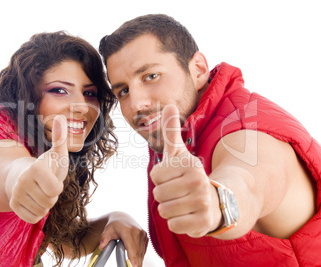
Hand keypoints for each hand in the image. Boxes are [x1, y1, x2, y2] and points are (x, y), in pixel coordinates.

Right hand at [9, 115, 68, 222]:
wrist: (23, 175)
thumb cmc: (46, 165)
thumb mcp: (56, 153)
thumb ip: (60, 138)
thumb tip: (62, 117)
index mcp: (35, 168)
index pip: (55, 190)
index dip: (57, 185)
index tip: (51, 177)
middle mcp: (21, 181)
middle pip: (49, 201)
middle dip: (51, 196)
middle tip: (45, 185)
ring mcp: (15, 194)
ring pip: (42, 210)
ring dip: (45, 204)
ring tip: (40, 191)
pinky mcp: (12, 205)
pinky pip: (32, 218)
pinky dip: (37, 212)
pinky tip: (33, 200)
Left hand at [99, 212, 147, 266]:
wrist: (122, 218)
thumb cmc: (114, 225)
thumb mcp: (107, 230)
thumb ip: (104, 238)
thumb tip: (101, 246)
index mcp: (127, 230)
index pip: (131, 246)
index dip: (133, 257)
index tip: (134, 266)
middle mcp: (137, 231)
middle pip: (137, 251)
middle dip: (136, 262)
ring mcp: (142, 233)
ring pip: (141, 251)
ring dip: (139, 260)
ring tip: (135, 266)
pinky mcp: (145, 236)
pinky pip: (144, 249)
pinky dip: (141, 255)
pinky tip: (137, 260)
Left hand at [150, 105, 219, 236]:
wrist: (215, 202)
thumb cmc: (189, 176)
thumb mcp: (180, 154)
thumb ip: (171, 131)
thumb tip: (169, 104)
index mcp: (190, 165)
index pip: (155, 176)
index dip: (161, 179)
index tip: (175, 178)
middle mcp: (198, 182)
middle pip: (158, 195)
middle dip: (165, 196)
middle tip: (180, 193)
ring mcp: (202, 203)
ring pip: (164, 211)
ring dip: (171, 210)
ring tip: (184, 204)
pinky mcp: (204, 222)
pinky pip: (173, 225)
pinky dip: (178, 223)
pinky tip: (189, 215)